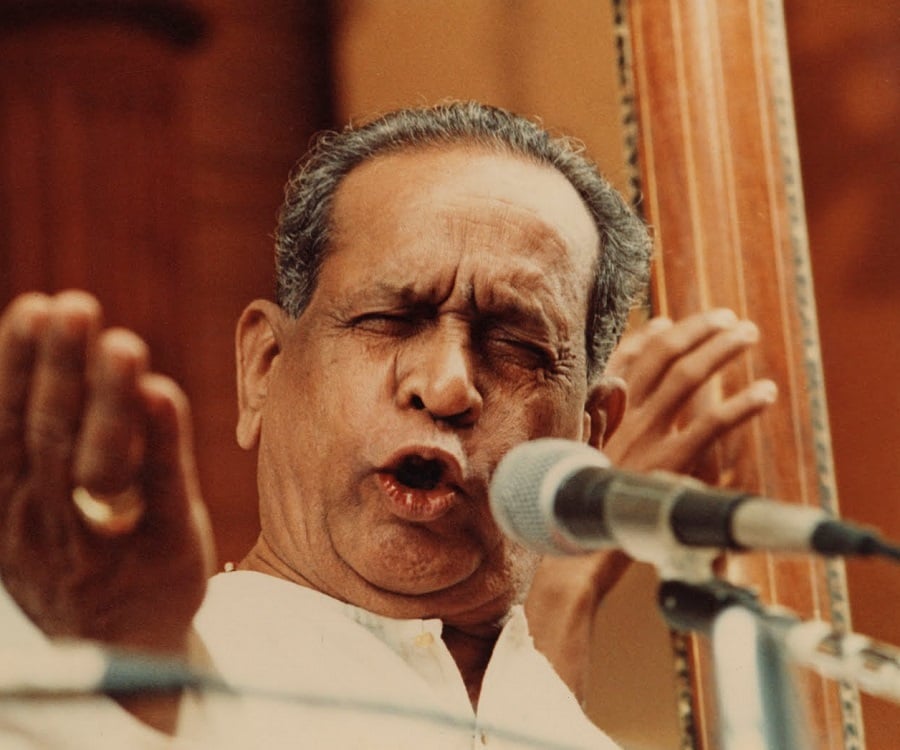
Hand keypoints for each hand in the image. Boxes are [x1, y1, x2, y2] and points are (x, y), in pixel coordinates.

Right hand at [0, 292, 213, 656]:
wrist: (122, 646)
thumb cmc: (77, 551)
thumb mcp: (35, 498)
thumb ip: (37, 432)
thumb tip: (41, 343)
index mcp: (8, 501)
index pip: (6, 425)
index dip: (16, 366)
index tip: (35, 307)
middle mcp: (43, 524)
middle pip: (49, 435)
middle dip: (62, 368)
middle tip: (76, 307)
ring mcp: (104, 544)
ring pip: (98, 463)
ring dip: (106, 398)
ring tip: (121, 341)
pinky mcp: (167, 551)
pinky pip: (163, 494)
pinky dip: (162, 443)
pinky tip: (163, 393)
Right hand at [526, 310, 776, 699]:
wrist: (570, 550)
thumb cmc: (574, 509)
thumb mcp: (578, 459)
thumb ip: (597, 430)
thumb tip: (611, 401)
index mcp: (602, 416)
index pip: (625, 362)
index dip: (650, 337)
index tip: (671, 322)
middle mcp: (623, 420)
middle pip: (660, 358)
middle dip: (696, 330)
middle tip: (727, 318)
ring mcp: (644, 438)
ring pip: (684, 379)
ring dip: (719, 350)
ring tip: (747, 334)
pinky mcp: (665, 464)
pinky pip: (707, 426)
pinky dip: (739, 405)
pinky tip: (764, 391)